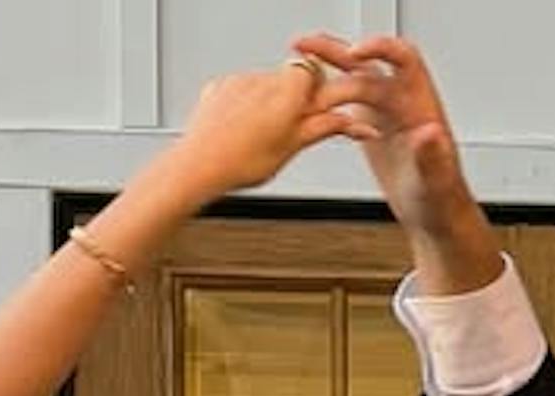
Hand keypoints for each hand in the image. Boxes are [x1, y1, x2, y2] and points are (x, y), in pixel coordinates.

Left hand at [164, 59, 358, 195]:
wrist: (198, 166)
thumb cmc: (242, 162)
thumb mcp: (292, 147)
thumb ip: (325, 127)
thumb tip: (355, 124)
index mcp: (287, 94)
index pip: (313, 71)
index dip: (317, 89)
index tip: (315, 108)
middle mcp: (263, 81)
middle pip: (290, 76)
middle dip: (293, 97)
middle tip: (288, 128)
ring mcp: (239, 81)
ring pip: (265, 82)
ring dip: (269, 100)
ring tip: (260, 132)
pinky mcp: (220, 86)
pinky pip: (241, 87)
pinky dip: (246, 103)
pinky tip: (241, 126)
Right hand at [289, 33, 472, 234]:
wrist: (434, 216)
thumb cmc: (442, 199)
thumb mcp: (437, 180)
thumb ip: (433, 155)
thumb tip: (430, 132)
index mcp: (421, 105)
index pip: (404, 60)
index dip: (380, 49)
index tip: (355, 52)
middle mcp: (401, 101)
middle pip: (370, 63)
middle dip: (340, 50)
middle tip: (310, 46)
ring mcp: (384, 111)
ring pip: (353, 76)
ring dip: (327, 63)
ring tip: (299, 54)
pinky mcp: (369, 124)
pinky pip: (345, 97)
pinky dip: (324, 88)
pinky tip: (304, 88)